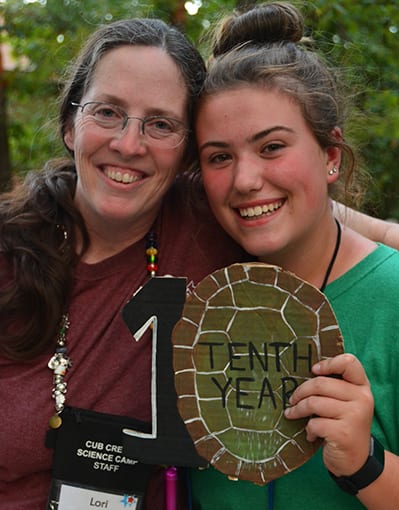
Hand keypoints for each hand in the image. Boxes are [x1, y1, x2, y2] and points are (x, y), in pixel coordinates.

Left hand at [284, 353, 373, 475]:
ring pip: (314, 403)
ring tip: (293, 414)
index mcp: (362, 386)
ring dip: (298, 410)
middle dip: (300, 392)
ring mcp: (355, 416)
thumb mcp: (345, 402)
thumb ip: (333, 386)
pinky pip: (314, 423)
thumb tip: (303, 374)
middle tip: (292, 400)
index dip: (328, 363)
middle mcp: (362, 398)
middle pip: (321, 383)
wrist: (357, 460)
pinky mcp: (344, 433)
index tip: (313, 371)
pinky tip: (311, 434)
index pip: (349, 362)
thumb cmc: (343, 424)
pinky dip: (308, 429)